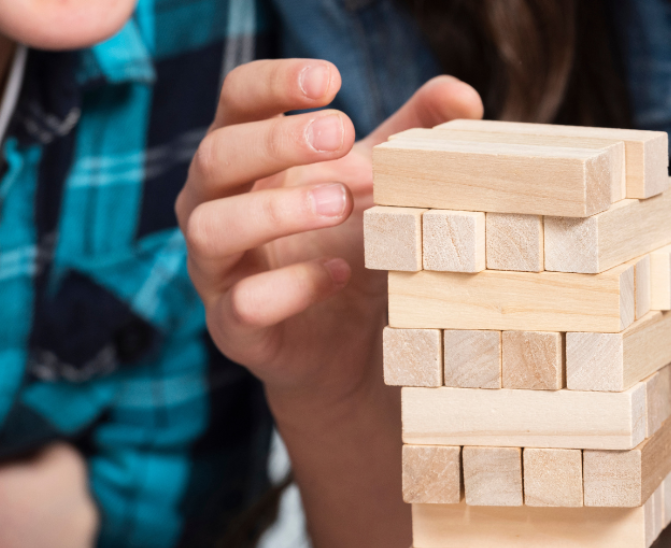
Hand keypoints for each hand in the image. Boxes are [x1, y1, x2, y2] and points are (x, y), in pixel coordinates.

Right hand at [175, 58, 481, 405]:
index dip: (273, 82)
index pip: (237, 99)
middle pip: (214, 156)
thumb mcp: (385, 182)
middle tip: (342, 135)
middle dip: (276, 141)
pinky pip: (242, 304)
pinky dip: (290, 287)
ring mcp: (218, 268)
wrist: (352, 343)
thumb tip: (461, 95)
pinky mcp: (235, 326)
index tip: (331, 80)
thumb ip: (415, 134)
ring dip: (274, 210)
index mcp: (249, 156)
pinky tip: (338, 273)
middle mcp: (218, 205)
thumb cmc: (355, 242)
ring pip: (209, 228)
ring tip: (340, 204)